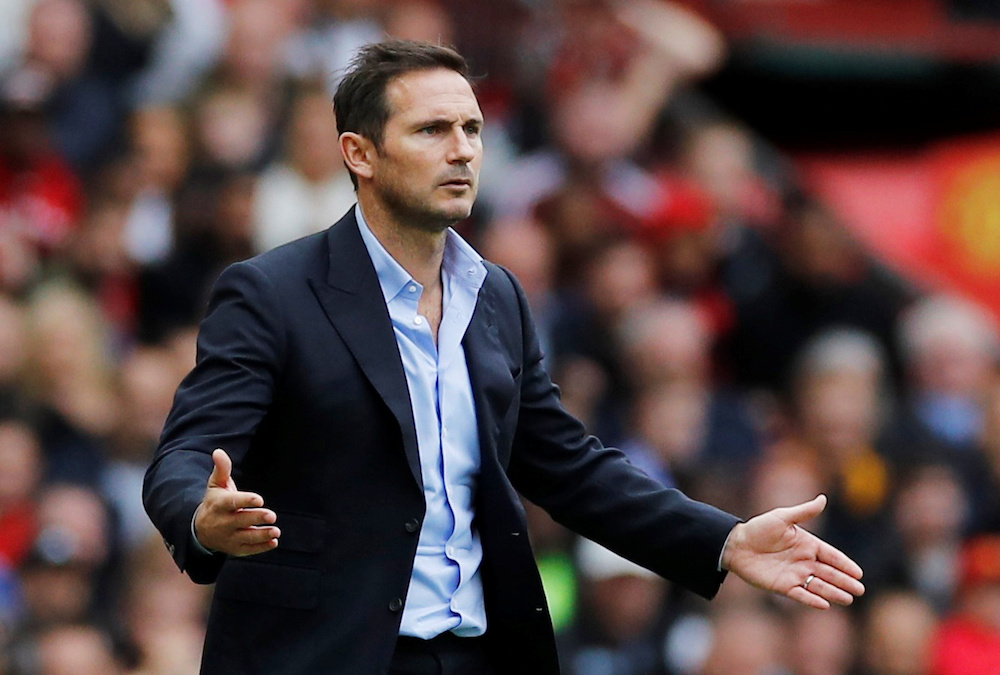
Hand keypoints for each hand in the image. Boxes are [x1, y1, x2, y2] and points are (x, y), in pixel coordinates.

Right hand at [193, 449, 279, 555]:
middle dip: (256, 518)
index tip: (259, 499)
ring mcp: (229, 537)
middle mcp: (223, 522)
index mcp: (219, 505)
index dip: (245, 501)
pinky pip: (249, 549)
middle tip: (272, 516)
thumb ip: (221, 469)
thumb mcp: (215, 485)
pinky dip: (261, 547)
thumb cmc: (215, 502)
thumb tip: (218, 451)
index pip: (232, 502)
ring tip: (276, 531)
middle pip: (240, 521)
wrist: (201, 530)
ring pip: (246, 537)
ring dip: (261, 535)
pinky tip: (273, 542)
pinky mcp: (235, 549)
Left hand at [721, 495, 863, 608]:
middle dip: (844, 581)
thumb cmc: (758, 529)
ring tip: (848, 599)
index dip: (845, 564)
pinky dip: (812, 600)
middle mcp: (804, 561)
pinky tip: (824, 605)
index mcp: (807, 544)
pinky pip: (800, 595)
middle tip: (859, 590)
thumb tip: (823, 498)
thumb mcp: (782, 517)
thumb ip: (804, 512)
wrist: (736, 544)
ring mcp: (794, 575)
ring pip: (818, 586)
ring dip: (833, 592)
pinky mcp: (783, 586)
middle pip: (829, 573)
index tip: (859, 573)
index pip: (831, 556)